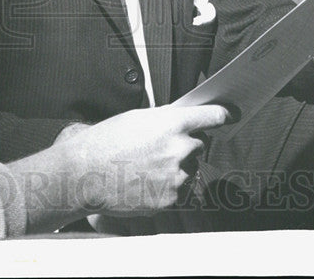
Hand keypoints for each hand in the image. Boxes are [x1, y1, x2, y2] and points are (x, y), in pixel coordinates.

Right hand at [60, 104, 228, 215]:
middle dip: (184, 145)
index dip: (222, 115)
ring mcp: (177, 176)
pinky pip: (179, 190)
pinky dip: (166, 187)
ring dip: (175, 168)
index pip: (212, 116)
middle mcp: (180, 148)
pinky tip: (143, 182)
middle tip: (157, 149)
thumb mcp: (135, 119)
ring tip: (144, 168)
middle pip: (199, 144)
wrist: (83, 175)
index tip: (230, 115)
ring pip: (189, 169)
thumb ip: (164, 119)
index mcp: (172, 123)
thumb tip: (181, 120)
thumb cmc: (104, 143)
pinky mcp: (171, 198)